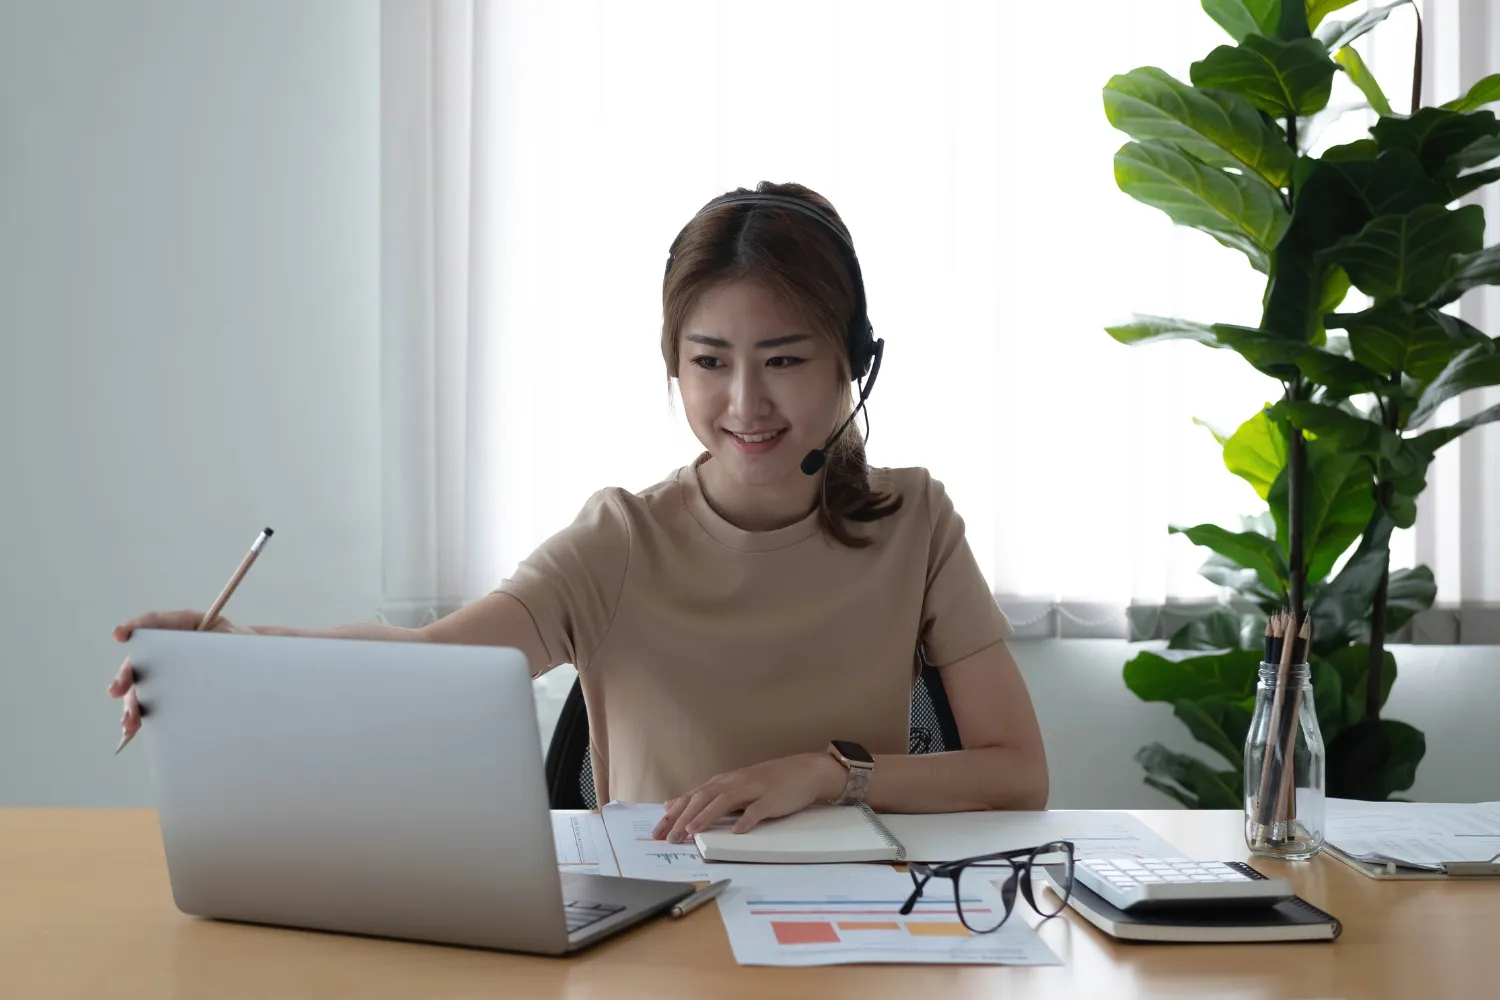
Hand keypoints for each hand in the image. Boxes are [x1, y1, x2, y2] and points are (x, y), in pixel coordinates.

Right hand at [108, 610, 249, 744]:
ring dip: (131, 704)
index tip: (119, 633)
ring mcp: (168, 669)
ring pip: (142, 685)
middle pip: (141, 659)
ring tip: (129, 722)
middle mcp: (170, 646)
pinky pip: (151, 701)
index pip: (157, 621)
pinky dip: (140, 716)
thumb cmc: (252, 649)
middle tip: (116, 691)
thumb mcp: (241, 641)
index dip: (136, 625)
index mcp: (187, 624)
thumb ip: (224, 642)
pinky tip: (132, 730)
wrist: (262, 668)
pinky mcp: (170, 690)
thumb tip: (213, 655)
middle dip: (125, 676)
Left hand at [651, 752, 846, 842]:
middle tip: (668, 837)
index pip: (692, 796)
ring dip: (706, 817)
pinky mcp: (773, 798)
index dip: (674, 813)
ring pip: (724, 801)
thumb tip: (677, 806)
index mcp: (724, 782)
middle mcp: (735, 783)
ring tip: (691, 832)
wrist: (805, 771)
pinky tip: (737, 831)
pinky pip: (758, 809)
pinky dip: (746, 820)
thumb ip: (709, 796)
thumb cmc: (770, 782)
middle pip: (703, 798)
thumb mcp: (736, 786)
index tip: (657, 830)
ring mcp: (754, 789)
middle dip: (683, 818)